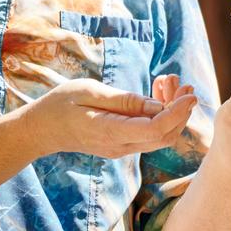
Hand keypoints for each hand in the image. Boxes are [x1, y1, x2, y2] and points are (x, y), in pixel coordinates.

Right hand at [21, 78, 196, 158]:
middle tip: (183, 83)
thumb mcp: (89, 92)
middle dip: (181, 110)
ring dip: (173, 110)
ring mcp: (122, 148)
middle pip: (165, 135)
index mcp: (111, 133)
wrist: (39, 129)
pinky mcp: (123, 144)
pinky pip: (149, 132)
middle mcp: (121, 146)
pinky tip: (158, 92)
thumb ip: (124, 100)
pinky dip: (161, 114)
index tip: (190, 94)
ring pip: (160, 135)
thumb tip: (158, 106)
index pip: (156, 130)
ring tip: (171, 82)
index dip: (178, 112)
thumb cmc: (60, 105)